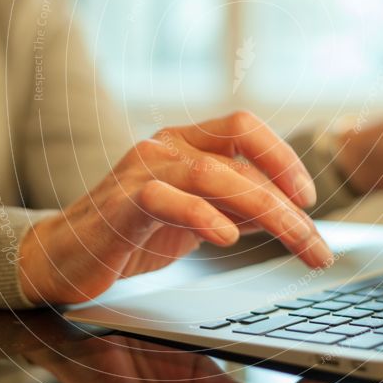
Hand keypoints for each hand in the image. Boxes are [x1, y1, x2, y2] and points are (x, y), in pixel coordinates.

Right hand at [19, 111, 332, 304]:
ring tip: (293, 242)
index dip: (282, 156)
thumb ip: (238, 206)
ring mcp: (141, 172)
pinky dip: (202, 216)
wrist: (66, 255)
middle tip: (316, 245)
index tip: (308, 198)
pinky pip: (165, 200)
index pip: (244, 127)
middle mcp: (166, 147)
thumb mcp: (198, 215)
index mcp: (186, 141)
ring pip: (212, 174)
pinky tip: (228, 238)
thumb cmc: (134, 232)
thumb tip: (292, 215)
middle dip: (286, 202)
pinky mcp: (120, 205)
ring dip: (264, 210)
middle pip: (238, 159)